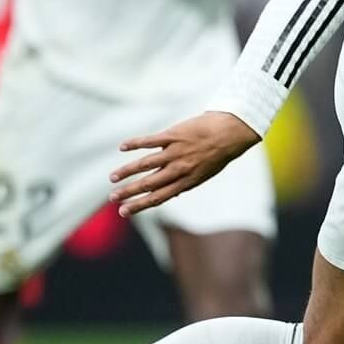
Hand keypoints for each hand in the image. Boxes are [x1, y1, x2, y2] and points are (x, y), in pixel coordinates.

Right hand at [109, 111, 260, 215]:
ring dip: (127, 171)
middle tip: (112, 198)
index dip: (140, 206)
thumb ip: (185, 183)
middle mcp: (179, 169)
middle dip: (129, 192)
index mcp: (186, 181)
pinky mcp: (173, 135)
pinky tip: (122, 147)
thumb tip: (171, 195)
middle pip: (149, 184)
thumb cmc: (217, 154)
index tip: (124, 212)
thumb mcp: (204, 174)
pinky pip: (150, 141)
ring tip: (113, 177)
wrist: (230, 131)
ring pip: (146, 164)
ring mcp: (175, 152)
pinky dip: (135, 144)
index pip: (158, 197)